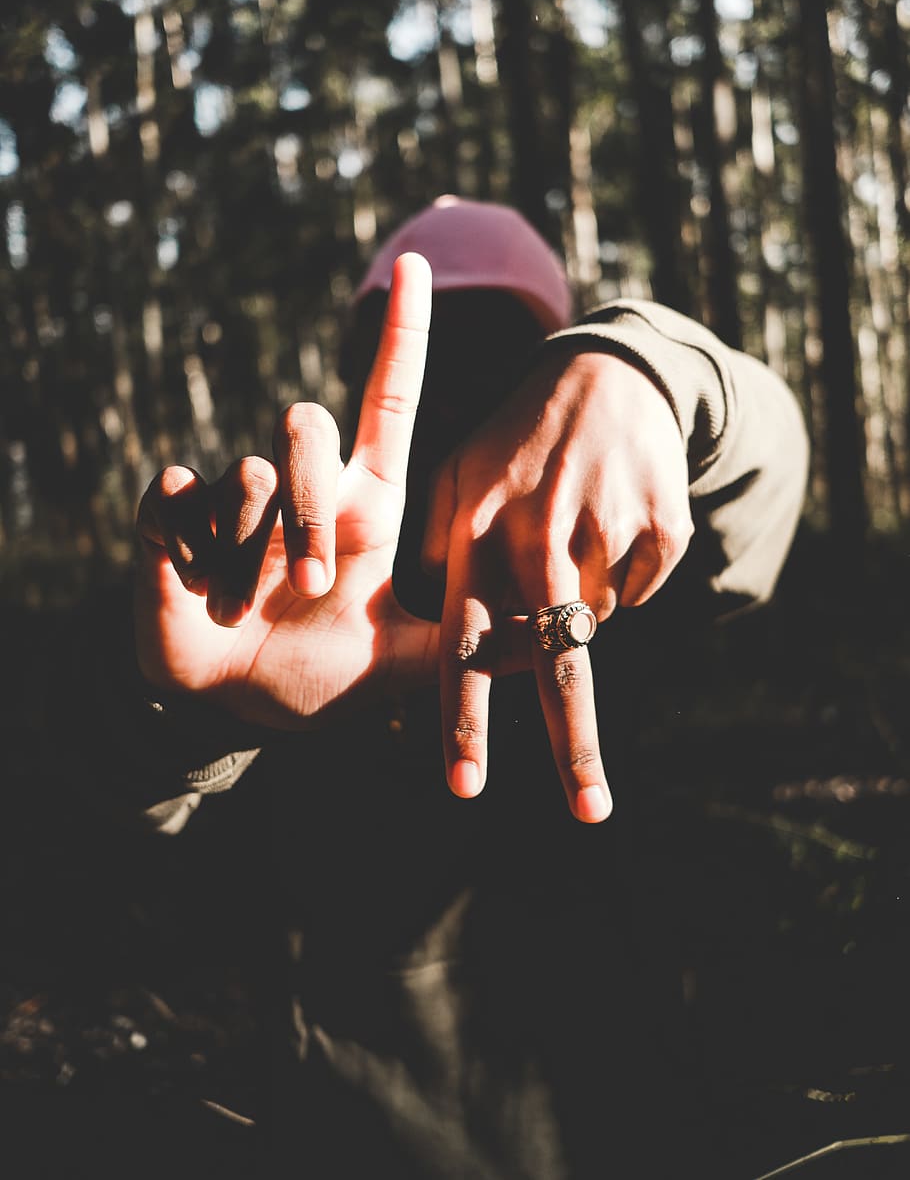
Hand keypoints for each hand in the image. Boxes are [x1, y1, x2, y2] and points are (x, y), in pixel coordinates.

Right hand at [134, 254, 439, 730]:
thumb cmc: (325, 676)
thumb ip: (466, 637)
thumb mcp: (404, 660)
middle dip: (303, 507)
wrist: (235, 712)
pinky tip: (191, 581)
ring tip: (237, 603)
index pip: (389, 402)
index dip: (403, 334)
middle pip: (306, 422)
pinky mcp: (171, 516)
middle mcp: (303, 488)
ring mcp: (235, 498)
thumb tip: (549, 631)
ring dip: (244, 552)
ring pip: (244, 471)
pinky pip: (176, 494)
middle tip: (306, 584)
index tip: (418, 264)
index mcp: (363, 506)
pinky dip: (185, 544)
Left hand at [423, 347, 693, 821]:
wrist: (603, 374)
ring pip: (598, 621)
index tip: (465, 784)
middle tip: (590, 811)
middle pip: (559, 657)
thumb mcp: (453, 478)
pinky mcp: (662, 524)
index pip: (468, 641)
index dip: (466, 716)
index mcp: (477, 528)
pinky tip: (607, 524)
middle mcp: (541, 531)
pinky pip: (641, 592)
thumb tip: (441, 638)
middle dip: (574, 742)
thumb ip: (434, 555)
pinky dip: (621, 579)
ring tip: (572, 538)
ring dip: (580, 607)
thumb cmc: (514, 441)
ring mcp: (607, 526)